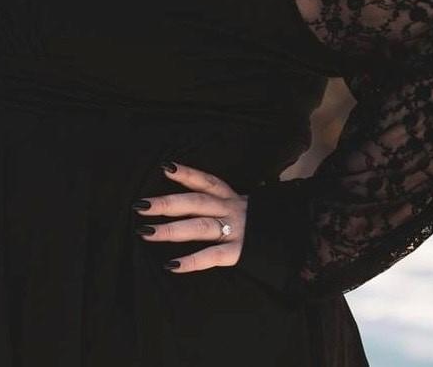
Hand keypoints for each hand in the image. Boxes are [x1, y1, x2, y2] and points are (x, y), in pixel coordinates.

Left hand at [132, 160, 248, 272]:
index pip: (206, 180)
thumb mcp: (241, 205)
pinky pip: (212, 256)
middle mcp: (231, 209)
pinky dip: (192, 261)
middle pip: (195, 202)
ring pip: (199, 227)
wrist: (293, 238)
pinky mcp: (239, 252)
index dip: (187, 173)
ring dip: (171, 230)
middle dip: (167, 203)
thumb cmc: (259, 223)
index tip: (165, 167)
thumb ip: (219, 202)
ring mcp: (235, 229)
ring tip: (146, 233)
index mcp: (230, 196)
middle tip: (140, 205)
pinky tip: (171, 265)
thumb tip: (186, 201)